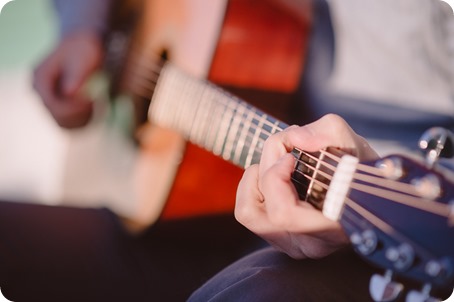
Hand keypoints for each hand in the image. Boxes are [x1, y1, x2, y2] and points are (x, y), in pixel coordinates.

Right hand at [33, 31, 103, 127]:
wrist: (83, 43)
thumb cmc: (85, 48)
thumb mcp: (84, 59)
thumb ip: (76, 76)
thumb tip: (68, 93)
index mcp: (40, 78)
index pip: (52, 105)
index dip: (73, 108)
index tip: (92, 100)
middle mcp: (39, 90)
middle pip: (57, 117)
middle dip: (79, 113)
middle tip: (95, 102)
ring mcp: (47, 97)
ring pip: (63, 123)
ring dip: (82, 119)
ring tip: (95, 104)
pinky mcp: (56, 102)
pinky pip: (67, 121)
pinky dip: (82, 119)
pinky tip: (92, 107)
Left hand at [235, 114, 378, 258]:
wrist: (366, 189)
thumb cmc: (359, 168)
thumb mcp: (352, 142)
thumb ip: (328, 132)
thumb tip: (296, 138)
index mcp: (332, 228)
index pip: (283, 214)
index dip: (276, 178)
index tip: (292, 155)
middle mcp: (309, 244)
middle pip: (258, 209)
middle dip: (266, 168)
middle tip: (286, 149)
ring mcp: (292, 245)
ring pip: (246, 212)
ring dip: (254, 179)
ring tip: (276, 163)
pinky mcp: (279, 238)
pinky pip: (248, 212)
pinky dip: (253, 187)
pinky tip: (274, 175)